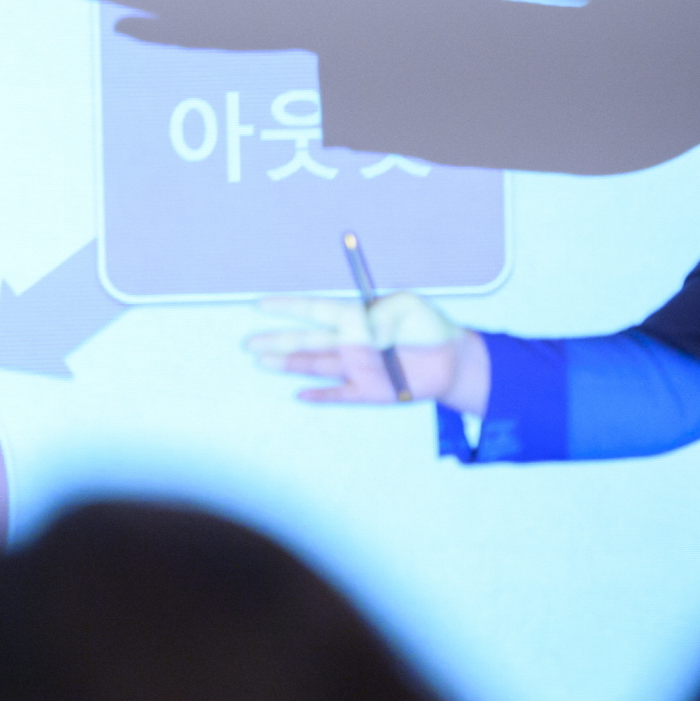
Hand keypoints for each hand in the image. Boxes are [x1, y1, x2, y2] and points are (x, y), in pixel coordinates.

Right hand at [244, 293, 488, 413]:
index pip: (315, 309)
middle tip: (247, 342)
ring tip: (260, 361)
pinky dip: (320, 396)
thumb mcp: (409, 306)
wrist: (452, 361)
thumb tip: (358, 329)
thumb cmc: (429, 327)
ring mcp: (357, 368)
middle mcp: (350, 343)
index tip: (260, 304)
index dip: (288, 307)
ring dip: (288, 364)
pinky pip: (339, 394)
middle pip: (307, 341)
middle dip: (276, 340)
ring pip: (315, 366)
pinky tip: (299, 396)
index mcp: (356, 317)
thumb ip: (380, 313)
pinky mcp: (368, 392)